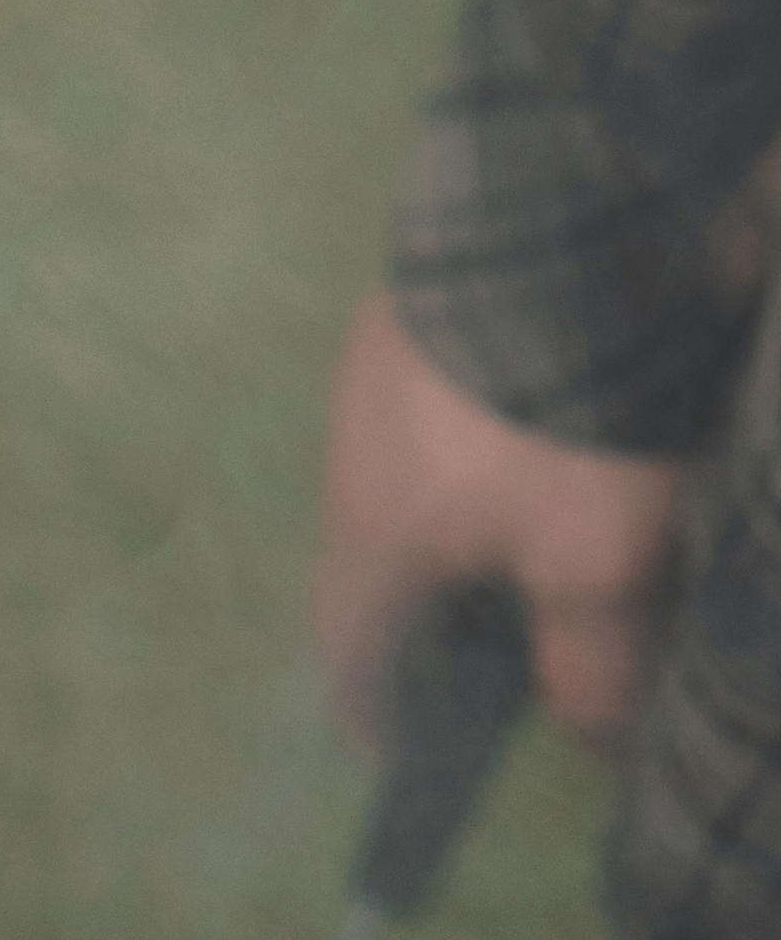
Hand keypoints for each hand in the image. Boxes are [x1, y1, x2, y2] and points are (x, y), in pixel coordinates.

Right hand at [312, 292, 679, 745]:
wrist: (573, 196)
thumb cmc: (563, 410)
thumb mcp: (597, 549)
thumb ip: (590, 653)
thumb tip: (591, 734)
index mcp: (369, 537)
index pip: (342, 656)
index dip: (373, 714)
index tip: (412, 743)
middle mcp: (346, 453)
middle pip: (372, 563)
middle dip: (425, 609)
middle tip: (495, 632)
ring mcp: (378, 360)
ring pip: (404, 471)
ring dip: (452, 511)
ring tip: (533, 518)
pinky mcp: (424, 288)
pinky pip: (436, 393)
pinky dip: (474, 432)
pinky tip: (539, 417)